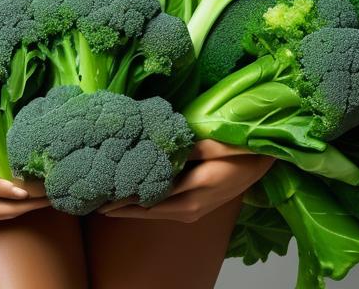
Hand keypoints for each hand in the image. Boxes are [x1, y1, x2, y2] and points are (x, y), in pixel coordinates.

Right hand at [0, 151, 49, 226]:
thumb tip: (17, 190)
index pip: (12, 201)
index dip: (34, 195)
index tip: (53, 186)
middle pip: (14, 210)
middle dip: (37, 202)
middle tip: (59, 189)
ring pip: (9, 213)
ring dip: (30, 205)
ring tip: (50, 193)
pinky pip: (1, 213)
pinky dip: (17, 205)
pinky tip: (28, 197)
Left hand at [95, 139, 274, 222]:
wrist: (262, 163)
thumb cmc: (239, 150)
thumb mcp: (214, 145)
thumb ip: (187, 149)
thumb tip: (157, 148)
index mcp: (194, 191)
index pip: (151, 196)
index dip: (125, 196)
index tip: (103, 191)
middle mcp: (190, 207)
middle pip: (148, 210)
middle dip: (121, 207)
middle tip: (95, 202)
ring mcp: (193, 211)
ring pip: (154, 213)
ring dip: (131, 209)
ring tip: (107, 204)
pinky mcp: (195, 208)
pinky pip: (164, 210)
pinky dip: (145, 207)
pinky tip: (132, 201)